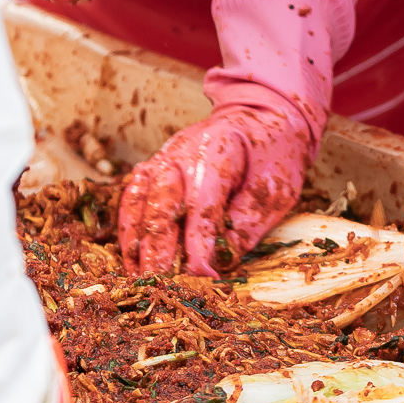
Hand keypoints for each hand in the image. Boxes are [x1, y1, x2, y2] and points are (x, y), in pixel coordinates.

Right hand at [116, 92, 309, 274]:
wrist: (260, 117)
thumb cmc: (271, 154)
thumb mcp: (274, 189)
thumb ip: (246, 224)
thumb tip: (219, 263)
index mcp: (218, 151)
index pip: (202, 205)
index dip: (200, 245)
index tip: (202, 277)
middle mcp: (181, 152)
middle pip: (162, 204)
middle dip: (159, 249)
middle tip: (160, 284)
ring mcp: (162, 158)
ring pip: (138, 201)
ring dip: (136, 241)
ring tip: (138, 277)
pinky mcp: (153, 168)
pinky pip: (132, 198)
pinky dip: (128, 228)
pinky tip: (131, 257)